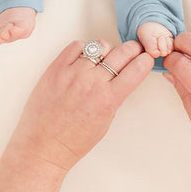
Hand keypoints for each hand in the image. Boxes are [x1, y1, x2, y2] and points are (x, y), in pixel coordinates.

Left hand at [0, 40, 153, 191]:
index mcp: (108, 99)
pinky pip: (76, 46)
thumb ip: (115, 95)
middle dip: (132, 49)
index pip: (135, 70)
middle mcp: (92, 83)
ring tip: (105, 57)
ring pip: (99, 45)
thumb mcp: (105, 121)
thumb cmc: (74, 139)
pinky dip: (83, 48)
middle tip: (133, 49)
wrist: (44, 145)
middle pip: (121, 53)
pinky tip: (84, 57)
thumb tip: (123, 73)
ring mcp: (73, 73)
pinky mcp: (56, 68)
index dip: (144, 61)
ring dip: (107, 49)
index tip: (147, 57)